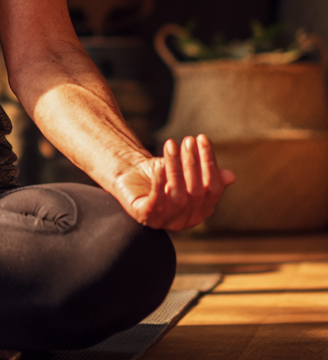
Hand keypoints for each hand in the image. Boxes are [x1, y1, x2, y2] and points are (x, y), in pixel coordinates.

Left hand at [110, 134, 235, 230]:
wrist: (128, 174)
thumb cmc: (160, 173)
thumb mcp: (185, 171)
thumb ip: (206, 174)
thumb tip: (231, 176)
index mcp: (202, 211)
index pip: (213, 189)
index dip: (209, 163)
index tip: (202, 138)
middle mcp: (186, 221)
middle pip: (196, 193)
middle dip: (193, 164)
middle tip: (187, 140)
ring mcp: (166, 221)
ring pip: (178, 196)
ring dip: (175, 168)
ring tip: (171, 144)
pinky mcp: (146, 217)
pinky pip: (155, 202)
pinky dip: (158, 184)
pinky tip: (158, 167)